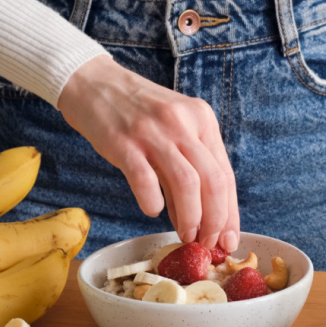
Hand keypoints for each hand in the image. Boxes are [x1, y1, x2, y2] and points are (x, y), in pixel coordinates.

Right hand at [58, 54, 239, 251]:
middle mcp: (183, 123)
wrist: (95, 83)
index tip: (228, 240)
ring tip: (185, 235)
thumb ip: (188, 166)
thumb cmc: (136, 111)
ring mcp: (153, 132)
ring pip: (187, 184)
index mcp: (202, 119)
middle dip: (216, 221)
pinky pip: (145, 181)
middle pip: (213, 181)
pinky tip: (152, 209)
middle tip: (207, 243)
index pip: (225, 173)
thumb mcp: (173, 127)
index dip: (230, 212)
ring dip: (190, 218)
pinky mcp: (124, 142)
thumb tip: (199, 217)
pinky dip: (152, 203)